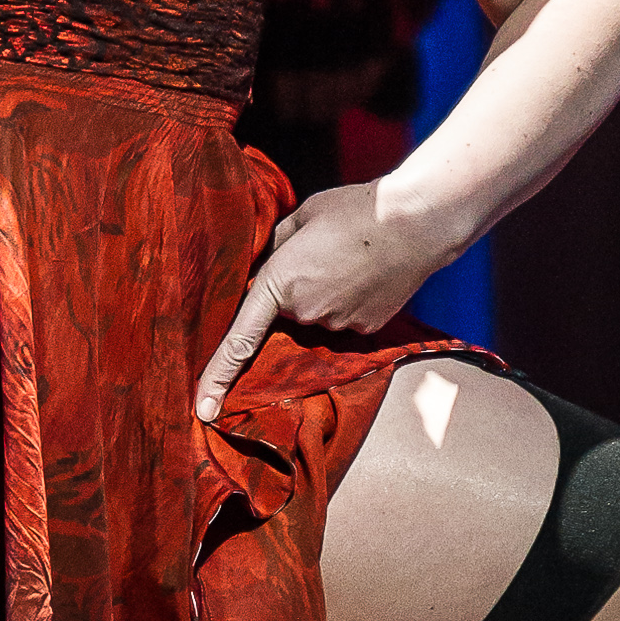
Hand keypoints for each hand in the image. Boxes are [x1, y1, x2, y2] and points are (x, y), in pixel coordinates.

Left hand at [194, 179, 456, 421]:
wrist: (417, 223)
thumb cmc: (356, 210)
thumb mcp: (301, 216)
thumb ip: (274, 245)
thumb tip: (263, 262)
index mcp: (278, 283)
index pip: (238, 340)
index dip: (216, 376)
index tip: (202, 410)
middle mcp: (305, 312)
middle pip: (282, 314)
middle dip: (291, 291)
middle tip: (319, 254)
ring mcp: (338, 324)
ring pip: (315, 316)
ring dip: (322, 293)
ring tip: (347, 258)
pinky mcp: (365, 329)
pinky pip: (344, 319)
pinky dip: (348, 301)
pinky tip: (366, 274)